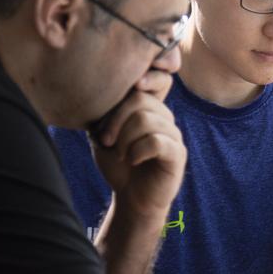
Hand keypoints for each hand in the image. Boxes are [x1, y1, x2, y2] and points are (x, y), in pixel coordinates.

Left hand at [91, 83, 185, 217]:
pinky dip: (136, 151)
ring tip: (120, 155)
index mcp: (150, 108)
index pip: (157, 79)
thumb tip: (95, 92)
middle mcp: (165, 117)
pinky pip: (156, 142)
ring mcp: (174, 135)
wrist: (131, 199)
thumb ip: (103, 114)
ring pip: (145, 120)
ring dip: (124, 139)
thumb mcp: (103, 135)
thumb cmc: (118, 165)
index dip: (149, 74)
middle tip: (105, 140)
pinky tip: (132, 161)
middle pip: (140, 100)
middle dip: (115, 120)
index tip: (134, 84)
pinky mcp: (177, 154)